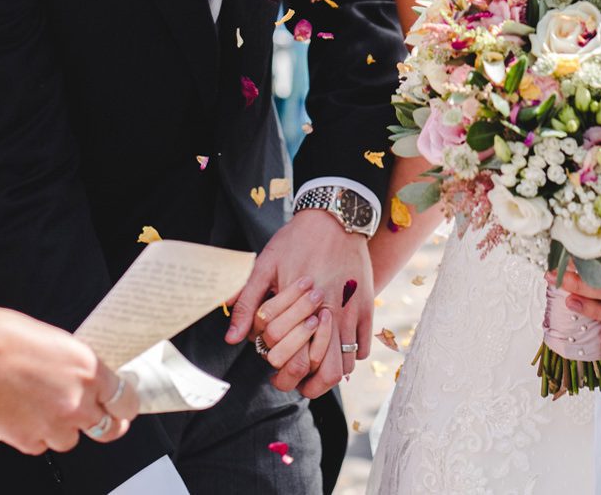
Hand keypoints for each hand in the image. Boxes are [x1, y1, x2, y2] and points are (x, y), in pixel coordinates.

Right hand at [0, 309, 128, 453]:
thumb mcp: (56, 342)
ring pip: (70, 439)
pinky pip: (41, 445)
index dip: (124, 407)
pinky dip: (35, 434)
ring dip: (61, 428)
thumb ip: (77, 367)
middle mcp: (78, 401)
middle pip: (108, 428)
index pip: (126, 401)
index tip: (122, 408)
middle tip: (97, 419)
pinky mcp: (29, 440)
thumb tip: (83, 380)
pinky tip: (21, 413)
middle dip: (104, 425)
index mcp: (89, 370)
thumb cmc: (5, 339)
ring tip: (39, 405)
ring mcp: (54, 425)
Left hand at [226, 210, 372, 397]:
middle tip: (296, 382)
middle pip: (327, 374)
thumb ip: (249, 305)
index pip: (294, 359)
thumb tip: (232, 340)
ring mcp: (353, 314)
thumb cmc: (296, 240)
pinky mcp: (367, 307)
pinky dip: (350, 356)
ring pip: (347, 366)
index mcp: (303, 309)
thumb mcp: (264, 267)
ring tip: (315, 367)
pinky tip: (335, 346)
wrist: (335, 216)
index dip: (281, 372)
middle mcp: (332, 316)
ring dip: (330, 373)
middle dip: (308, 385)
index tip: (275, 373)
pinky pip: (363, 348)